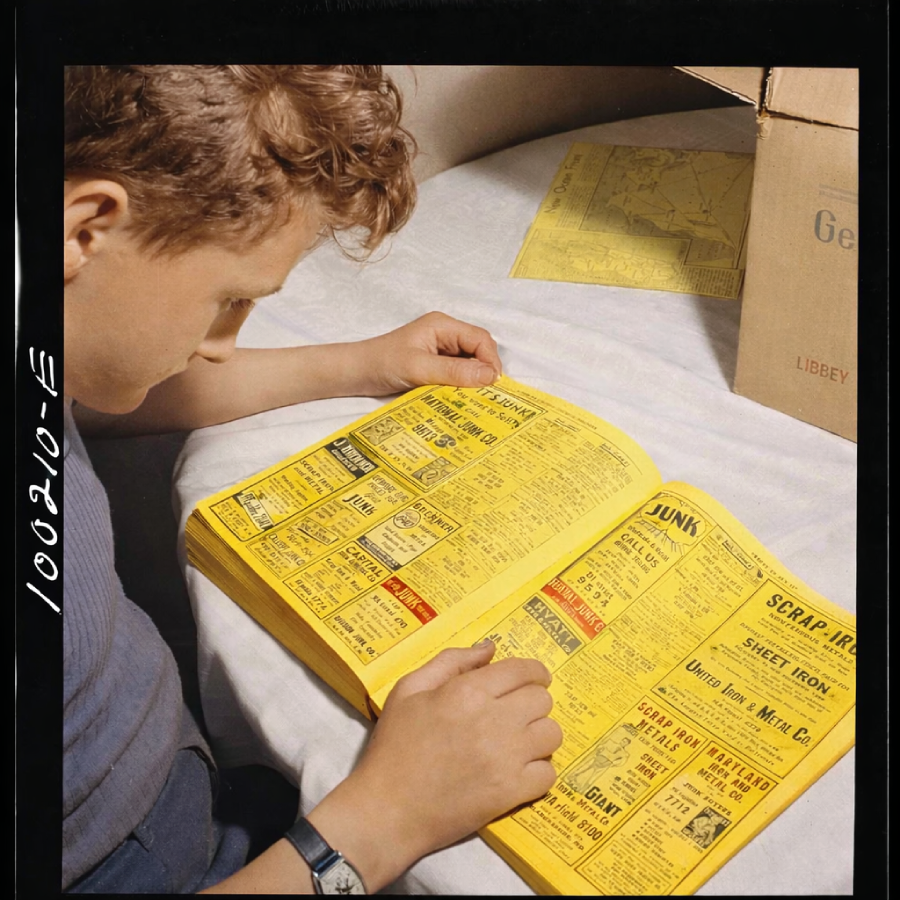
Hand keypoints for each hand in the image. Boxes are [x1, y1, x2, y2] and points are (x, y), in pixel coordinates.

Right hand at [306, 641, 561, 889]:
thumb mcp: (409, 689)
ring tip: (519, 740)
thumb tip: (489, 649)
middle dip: (532, 700)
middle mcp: (494, 720)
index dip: (533, 671)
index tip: (533, 678)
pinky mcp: (511, 793)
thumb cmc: (395, 746)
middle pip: (542, 700)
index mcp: (468, 691)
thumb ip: (451, 662)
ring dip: (538, 734)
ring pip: (551, 734)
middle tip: (516, 710)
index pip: (523, 670)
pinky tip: (518, 769)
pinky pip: (548, 772)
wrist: (388, 809)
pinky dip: (538, 769)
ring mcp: (506, 759)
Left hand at [350, 311, 502, 395]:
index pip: (480, 339)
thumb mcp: (419, 368)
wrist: (355, 373)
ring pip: (470, 364)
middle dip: (484, 372)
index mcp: (443, 326)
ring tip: (475, 400)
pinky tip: (460, 399)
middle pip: (479, 351)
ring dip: (473, 381)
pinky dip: (462, 386)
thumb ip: (454, 372)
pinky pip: (457, 374)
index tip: (492, 385)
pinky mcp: (435, 366)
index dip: (490, 361)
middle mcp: (445, 335)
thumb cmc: (381, 363)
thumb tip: (490, 376)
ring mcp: (440, 351)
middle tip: (486, 396)